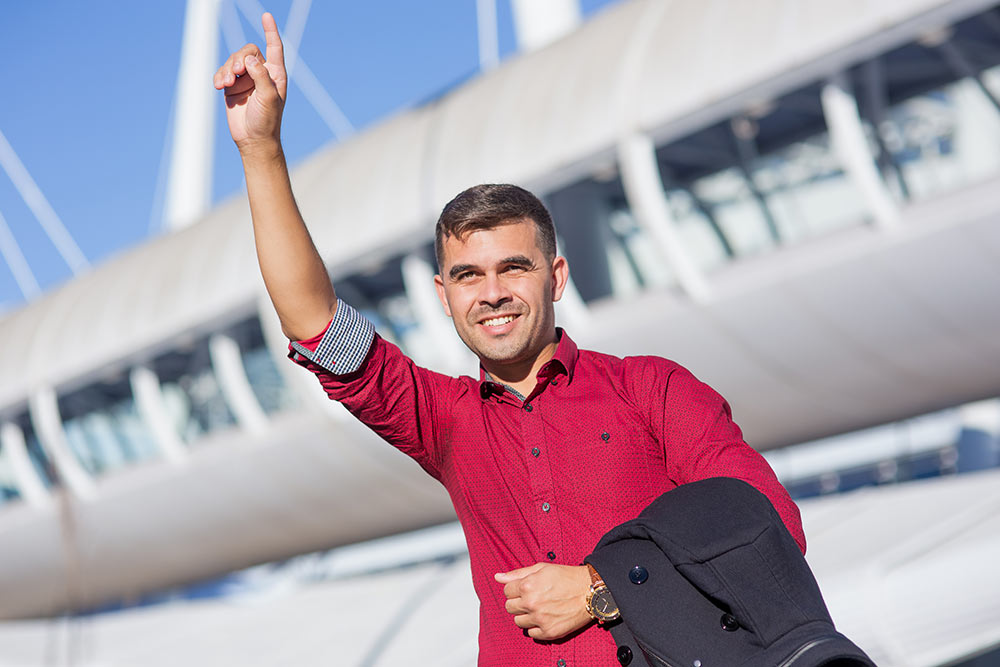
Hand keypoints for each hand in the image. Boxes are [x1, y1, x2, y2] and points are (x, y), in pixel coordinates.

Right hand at [213, 12, 286, 154]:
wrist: (253, 139)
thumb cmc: (267, 121)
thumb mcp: (269, 99)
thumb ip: (261, 77)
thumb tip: (251, 59)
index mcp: (275, 74)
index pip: (274, 47)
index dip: (270, 31)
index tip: (266, 15)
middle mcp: (261, 73)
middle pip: (248, 51)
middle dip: (239, 59)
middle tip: (236, 72)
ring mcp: (246, 79)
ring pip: (233, 61)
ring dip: (227, 69)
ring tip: (225, 84)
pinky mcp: (232, 87)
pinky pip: (223, 72)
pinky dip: (219, 76)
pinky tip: (219, 85)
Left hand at [495, 563, 592, 640]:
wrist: (590, 591)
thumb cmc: (566, 577)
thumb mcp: (541, 568)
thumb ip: (517, 573)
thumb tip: (498, 577)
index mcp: (527, 586)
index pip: (506, 591)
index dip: (515, 589)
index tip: (526, 588)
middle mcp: (532, 603)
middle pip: (509, 607)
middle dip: (518, 602)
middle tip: (532, 598)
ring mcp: (540, 619)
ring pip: (518, 622)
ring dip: (526, 615)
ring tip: (539, 608)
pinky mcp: (549, 632)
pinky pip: (531, 634)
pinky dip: (536, 627)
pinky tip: (545, 618)